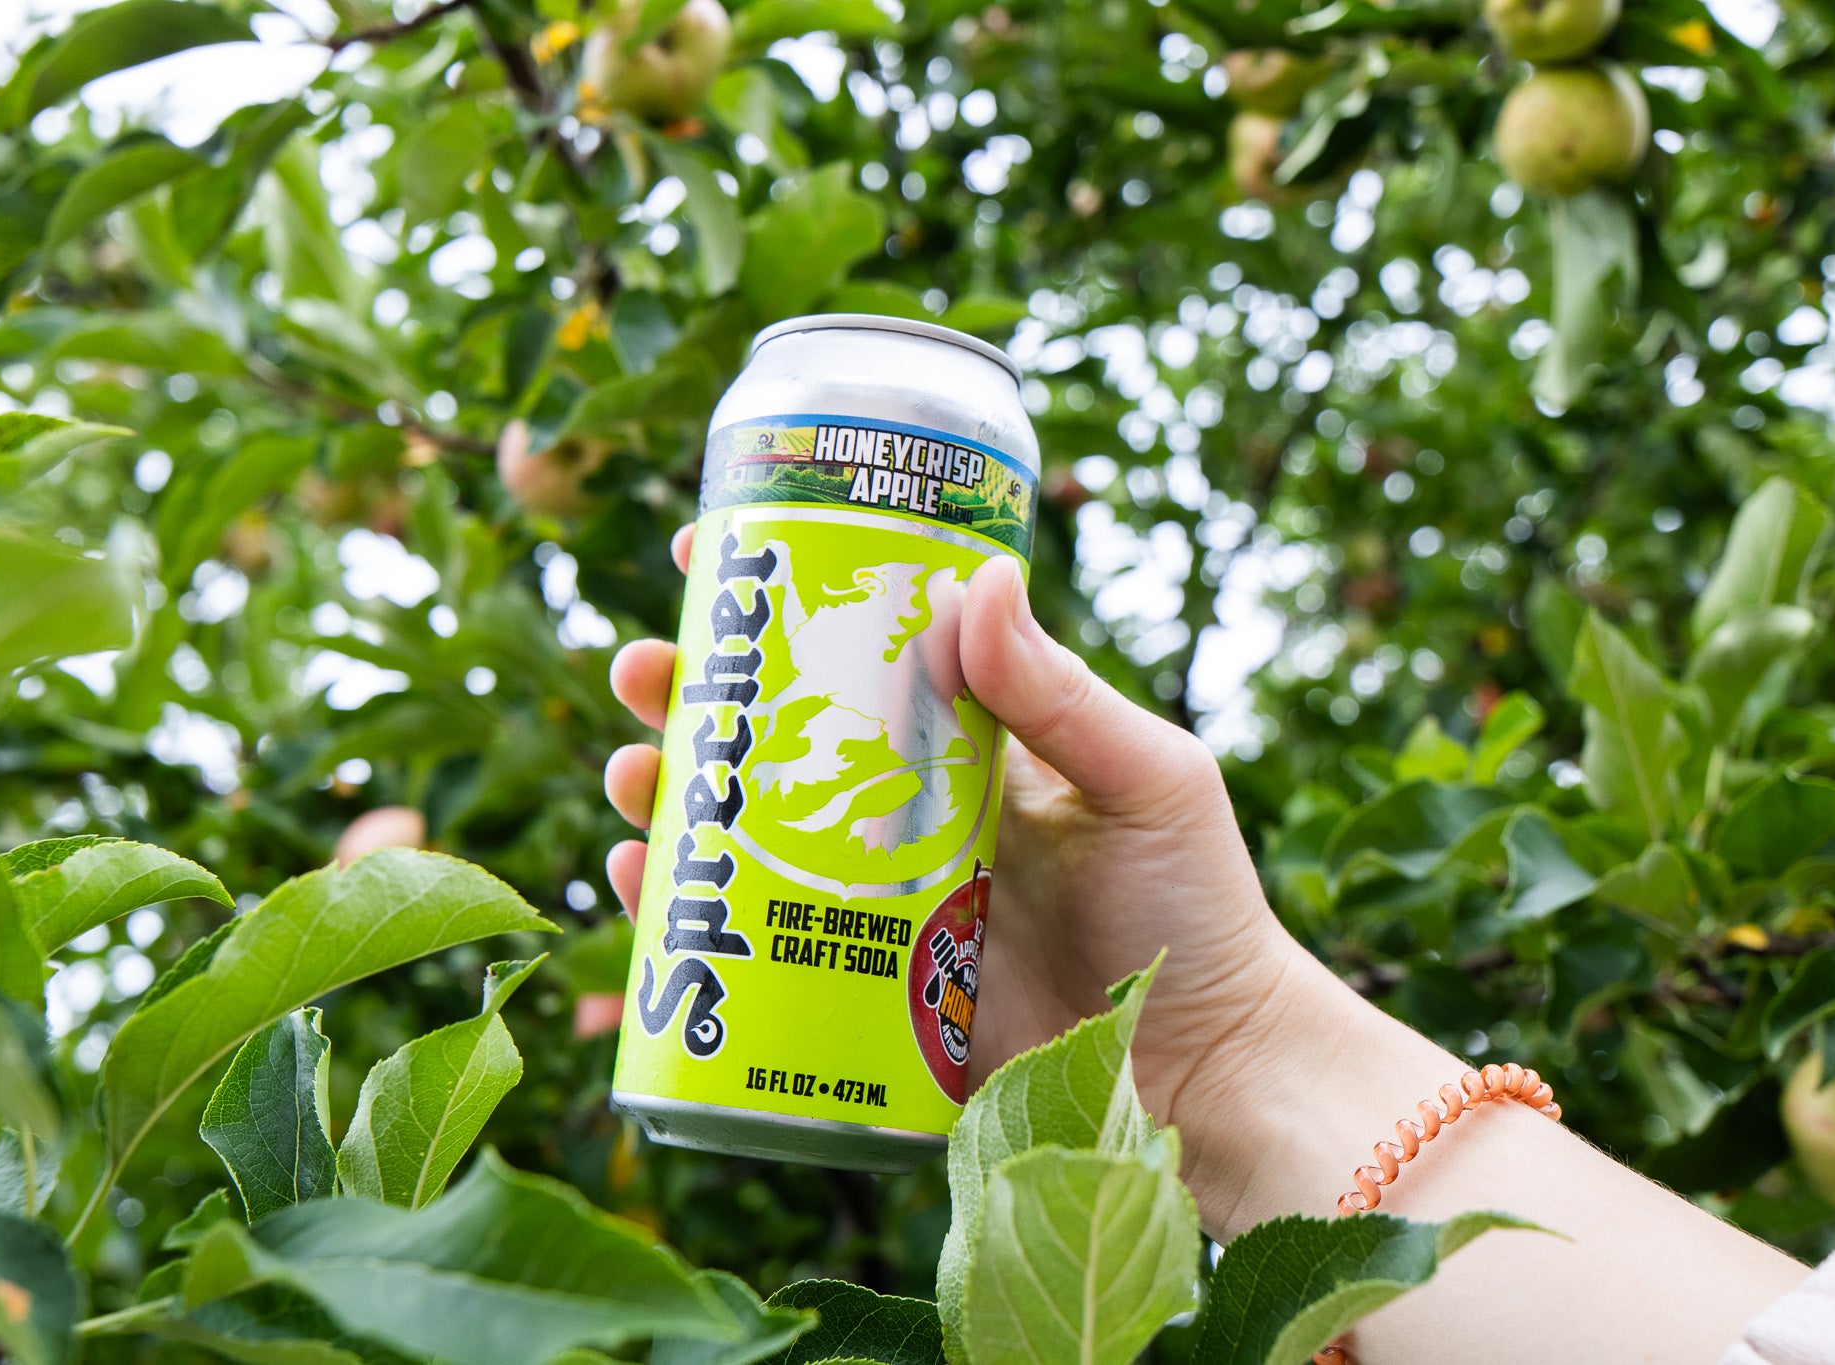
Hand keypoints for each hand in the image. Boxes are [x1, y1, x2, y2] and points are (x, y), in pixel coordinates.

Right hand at [602, 528, 1309, 1230]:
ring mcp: (875, 897)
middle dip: (692, 697)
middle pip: (775, 737)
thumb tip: (979, 580)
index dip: (781, 603)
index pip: (861, 652)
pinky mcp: (860, 988)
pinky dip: (686, 912)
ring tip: (629, 774)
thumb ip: (1065, 693)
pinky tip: (642, 884)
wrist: (1205, 1066)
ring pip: (744, 831)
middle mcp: (906, 808)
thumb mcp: (1146, 780)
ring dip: (668, 795)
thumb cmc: (1194, 907)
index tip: (707, 556)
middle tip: (642, 670)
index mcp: (969, 741)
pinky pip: (753, 942)